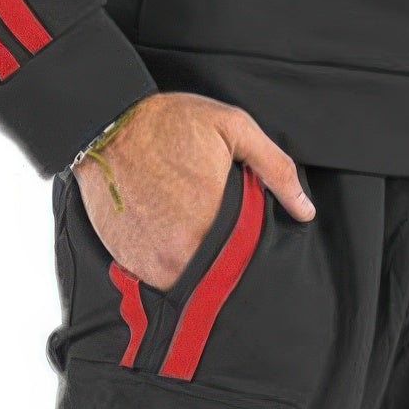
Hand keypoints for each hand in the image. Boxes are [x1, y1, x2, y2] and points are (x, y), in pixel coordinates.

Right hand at [74, 92, 314, 290]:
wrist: (105, 124)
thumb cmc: (168, 123)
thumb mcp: (233, 129)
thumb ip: (275, 169)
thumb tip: (304, 209)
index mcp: (212, 228)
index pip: (242, 268)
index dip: (246, 260)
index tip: (243, 246)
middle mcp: (180, 254)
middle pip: (214, 280)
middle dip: (220, 265)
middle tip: (215, 235)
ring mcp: (151, 263)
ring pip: (184, 285)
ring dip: (192, 269)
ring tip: (189, 235)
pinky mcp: (128, 263)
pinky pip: (155, 280)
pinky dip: (164, 265)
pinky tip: (165, 236)